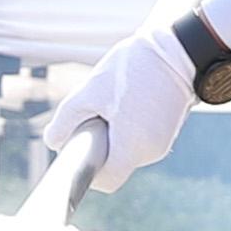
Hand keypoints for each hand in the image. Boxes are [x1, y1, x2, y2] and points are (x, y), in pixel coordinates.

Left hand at [41, 25, 204, 193]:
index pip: (107, 181)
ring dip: (113, 133)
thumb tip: (53, 142)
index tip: (78, 146)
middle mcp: (151, 151)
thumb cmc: (134, 68)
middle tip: (94, 113)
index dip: (87, 170)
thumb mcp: (91, 91)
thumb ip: (66, 120)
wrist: (177, 49)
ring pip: (126, 150)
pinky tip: (128, 100)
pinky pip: (139, 138)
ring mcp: (162, 141)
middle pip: (116, 164)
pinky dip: (127, 126)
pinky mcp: (167, 129)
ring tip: (114, 101)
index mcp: (132, 147)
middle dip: (99, 144)